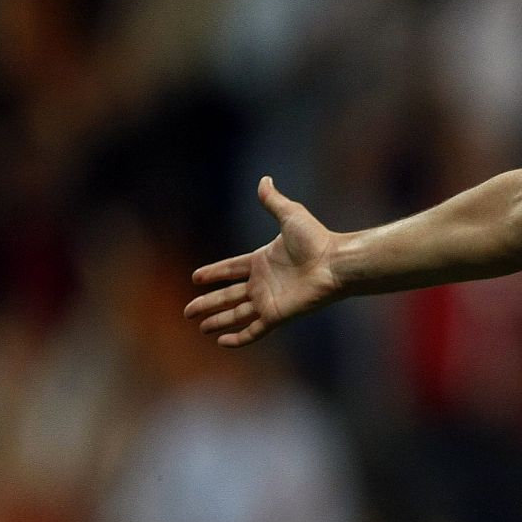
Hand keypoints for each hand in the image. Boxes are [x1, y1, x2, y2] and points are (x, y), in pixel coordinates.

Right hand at [185, 177, 344, 346]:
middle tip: (187, 311)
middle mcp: (263, 282)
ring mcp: (269, 300)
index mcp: (262, 260)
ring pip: (236, 314)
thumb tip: (265, 179)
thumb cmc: (316, 239)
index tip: (196, 277)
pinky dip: (238, 338)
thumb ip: (273, 200)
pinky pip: (253, 330)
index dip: (214, 273)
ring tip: (200, 327)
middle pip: (228, 295)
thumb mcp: (290, 215)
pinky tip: (222, 342)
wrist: (334, 263)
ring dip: (218, 320)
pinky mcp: (277, 315)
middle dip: (208, 303)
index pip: (231, 269)